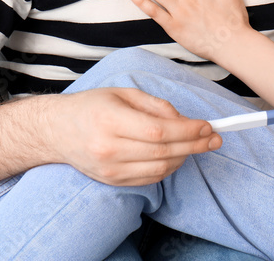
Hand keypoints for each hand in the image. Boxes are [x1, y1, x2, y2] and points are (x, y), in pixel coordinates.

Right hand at [49, 87, 220, 185]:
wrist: (58, 131)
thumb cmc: (92, 106)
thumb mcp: (123, 93)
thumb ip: (155, 105)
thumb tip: (184, 120)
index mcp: (110, 120)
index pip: (159, 131)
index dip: (188, 130)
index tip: (207, 125)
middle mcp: (108, 148)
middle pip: (163, 151)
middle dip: (195, 144)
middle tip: (215, 137)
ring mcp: (110, 169)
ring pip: (160, 168)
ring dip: (185, 156)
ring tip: (199, 143)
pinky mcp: (113, 181)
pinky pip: (151, 178)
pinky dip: (170, 167)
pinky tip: (178, 154)